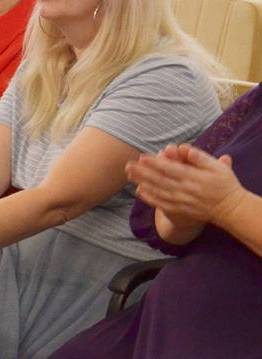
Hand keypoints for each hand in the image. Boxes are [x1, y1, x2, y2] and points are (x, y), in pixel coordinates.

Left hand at [127, 144, 247, 228]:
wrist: (231, 209)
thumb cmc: (225, 184)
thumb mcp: (218, 168)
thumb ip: (201, 158)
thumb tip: (184, 148)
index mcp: (195, 178)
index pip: (172, 169)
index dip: (156, 163)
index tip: (142, 157)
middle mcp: (186, 190)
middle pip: (161, 180)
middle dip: (143, 173)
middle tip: (128, 165)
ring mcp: (182, 202)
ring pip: (159, 191)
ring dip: (143, 183)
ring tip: (129, 175)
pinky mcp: (181, 210)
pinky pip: (163, 204)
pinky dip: (150, 198)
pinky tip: (139, 191)